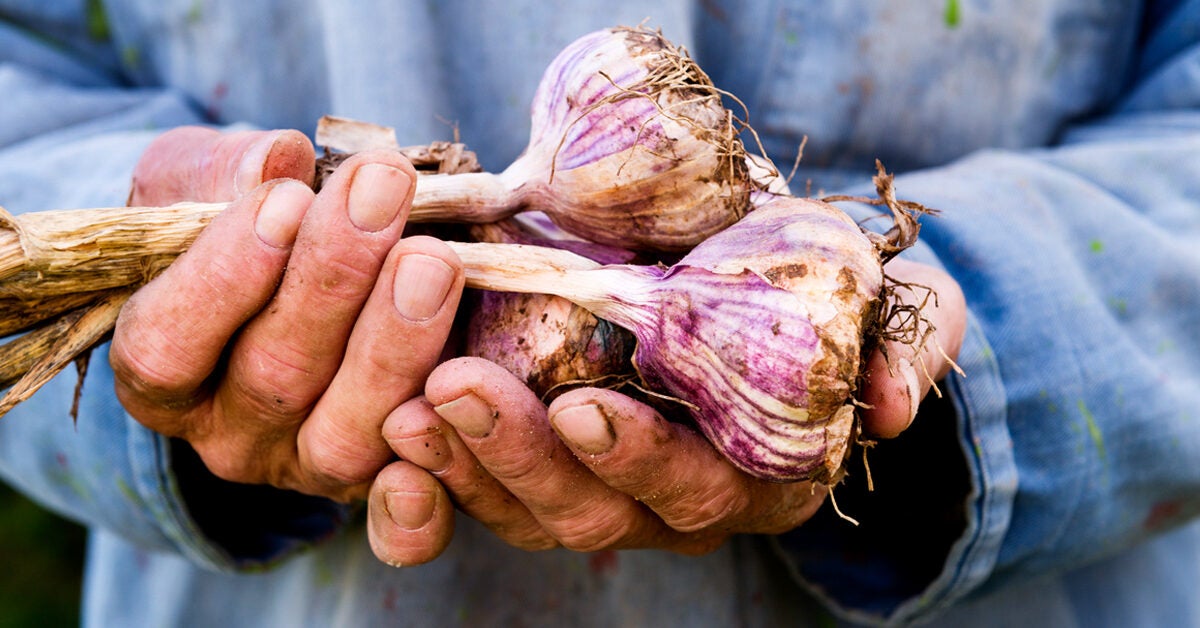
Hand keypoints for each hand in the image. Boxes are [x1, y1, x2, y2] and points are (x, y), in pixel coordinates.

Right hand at [109, 127, 464, 501]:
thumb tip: (275, 161)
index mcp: (163, 376)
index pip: (168, 349)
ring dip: (397, 340)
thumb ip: (226, 173)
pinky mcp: (386, 479)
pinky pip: (410, 487)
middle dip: (334, 278)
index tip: (286, 200)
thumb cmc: (241, 222)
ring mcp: (310, 464)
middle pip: (274, 378)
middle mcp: (230, 436)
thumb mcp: (207, 184)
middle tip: (383, 190)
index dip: (224, 279)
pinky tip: (468, 380)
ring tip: (433, 257)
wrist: (306, 271)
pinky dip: (441, 442)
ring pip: (348, 431)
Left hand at [363, 258, 965, 565]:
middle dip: (523, 459)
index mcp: (762, 476)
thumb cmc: (840, 305)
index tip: (585, 409)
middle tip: (458, 388)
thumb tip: (888, 402)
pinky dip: (436, 467)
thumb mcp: (902, 312)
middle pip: (593, 512)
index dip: (642, 462)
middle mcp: (681, 502)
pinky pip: (485, 489)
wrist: (784, 290)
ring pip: (528, 509)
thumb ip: (907, 348)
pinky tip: (392, 419)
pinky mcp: (550, 461)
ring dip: (463, 463)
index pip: (700, 489)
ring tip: (406, 401)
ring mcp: (609, 488)